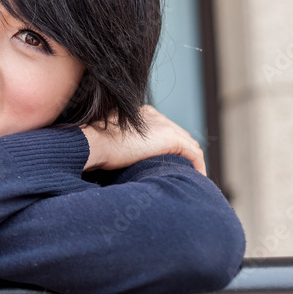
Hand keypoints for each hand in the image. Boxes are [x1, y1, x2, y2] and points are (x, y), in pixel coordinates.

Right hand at [81, 105, 205, 175]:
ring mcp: (163, 125)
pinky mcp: (170, 138)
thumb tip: (119, 156)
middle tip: (182, 172)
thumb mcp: (109, 140)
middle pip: (180, 134)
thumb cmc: (95, 145)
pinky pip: (193, 154)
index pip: (164, 129)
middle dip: (184, 153)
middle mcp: (155, 116)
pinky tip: (196, 179)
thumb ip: (121, 142)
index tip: (167, 163)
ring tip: (189, 177)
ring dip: (191, 161)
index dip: (169, 147)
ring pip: (188, 143)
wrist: (93, 143)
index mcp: (141, 114)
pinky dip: (198, 166)